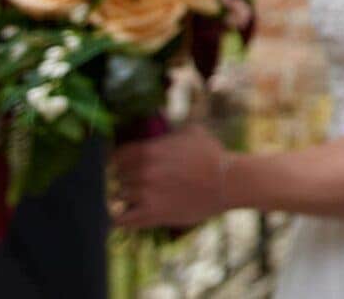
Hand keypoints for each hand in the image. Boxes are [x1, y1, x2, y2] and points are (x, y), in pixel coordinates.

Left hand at [112, 127, 227, 229]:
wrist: (229, 182)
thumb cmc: (212, 156)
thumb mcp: (190, 132)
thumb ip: (167, 133)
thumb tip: (157, 123)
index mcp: (148, 150)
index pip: (115, 156)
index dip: (118, 160)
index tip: (123, 165)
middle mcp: (142, 172)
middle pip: (116, 177)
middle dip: (124, 178)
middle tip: (135, 181)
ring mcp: (145, 194)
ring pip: (116, 196)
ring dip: (125, 196)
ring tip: (136, 197)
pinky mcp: (151, 215)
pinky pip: (120, 220)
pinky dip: (119, 218)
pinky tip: (125, 214)